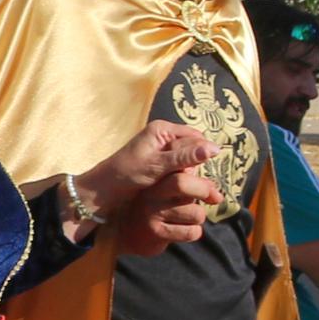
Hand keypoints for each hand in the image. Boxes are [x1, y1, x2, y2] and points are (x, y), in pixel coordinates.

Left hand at [83, 119, 217, 257]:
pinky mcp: (159, 162)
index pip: (196, 137)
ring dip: (189, 172)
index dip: (202, 154)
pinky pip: (179, 167)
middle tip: (194, 183)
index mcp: (162, 129)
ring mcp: (161, 149)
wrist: (104, 190)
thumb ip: (185, 157)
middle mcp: (163, 135)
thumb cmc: (127, 175)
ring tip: (184, 187)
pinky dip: (181, 176)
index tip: (200, 173)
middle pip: (193, 148)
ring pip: (187, 159)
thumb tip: (215, 149)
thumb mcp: (158, 166)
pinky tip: (179, 189)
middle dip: (196, 164)